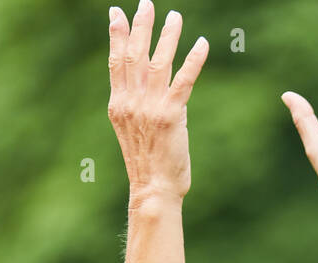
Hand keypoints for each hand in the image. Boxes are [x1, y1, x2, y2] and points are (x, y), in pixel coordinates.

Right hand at [106, 2, 207, 205]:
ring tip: (176, 16)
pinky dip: (193, 60)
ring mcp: (150, 108)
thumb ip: (135, 106)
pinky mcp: (171, 115)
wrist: (153, 188)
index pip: (116, 61)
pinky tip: (201, 44)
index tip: (117, 12)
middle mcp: (131, 102)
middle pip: (134, 54)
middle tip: (147, 3)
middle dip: (140, 26)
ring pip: (158, 62)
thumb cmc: (146, 163)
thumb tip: (145, 89)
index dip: (116, 34)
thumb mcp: (132, 130)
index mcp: (118, 104)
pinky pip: (184, 80)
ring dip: (168, 36)